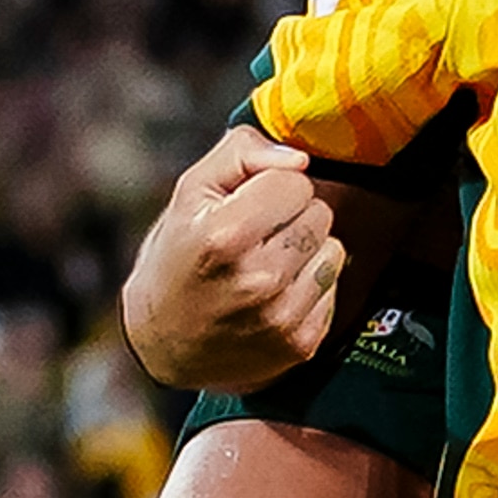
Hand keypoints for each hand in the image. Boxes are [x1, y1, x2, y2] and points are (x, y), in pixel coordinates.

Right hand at [125, 126, 347, 391]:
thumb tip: (300, 158)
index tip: (247, 204)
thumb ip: (241, 153)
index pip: (295, 181)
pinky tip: (275, 295)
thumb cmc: (176, 258)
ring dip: (307, 251)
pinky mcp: (301, 344)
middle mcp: (258, 280)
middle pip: (319, 213)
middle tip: (255, 236)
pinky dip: (310, 287)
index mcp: (224, 236)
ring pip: (334, 250)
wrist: (163, 344)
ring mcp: (282, 317)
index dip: (272, 186)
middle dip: (291, 216)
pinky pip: (334, 289)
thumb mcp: (190, 192)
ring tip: (266, 264)